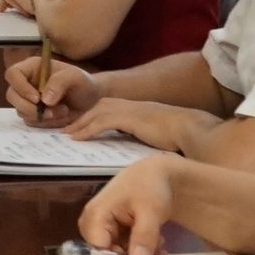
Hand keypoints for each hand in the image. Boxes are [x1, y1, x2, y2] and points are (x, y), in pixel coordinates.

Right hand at [7, 60, 97, 126]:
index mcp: (32, 68)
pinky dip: (46, 123)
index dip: (20, 86)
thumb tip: (44, 99)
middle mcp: (26, 83)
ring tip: (63, 111)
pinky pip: (31, 122)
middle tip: (49, 112)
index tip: (37, 98)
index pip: (13, 74)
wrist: (90, 101)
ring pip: (21, 111)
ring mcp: (28, 100)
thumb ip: (60, 82)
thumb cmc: (82, 83)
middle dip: (29, 107)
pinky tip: (61, 117)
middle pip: (11, 95)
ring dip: (42, 116)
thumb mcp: (75, 77)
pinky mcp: (33, 114)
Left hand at [64, 98, 217, 154]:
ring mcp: (131, 109)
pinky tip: (78, 138)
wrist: (191, 129)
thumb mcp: (152, 134)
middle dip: (79, 117)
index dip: (88, 117)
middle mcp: (130, 105)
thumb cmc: (176, 135)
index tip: (74, 127)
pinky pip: (104, 121)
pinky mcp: (132, 117)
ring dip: (79, 122)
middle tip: (63, 129)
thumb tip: (128, 149)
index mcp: (134, 108)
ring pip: (96, 112)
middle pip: (96, 106)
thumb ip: (138, 136)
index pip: (104, 108)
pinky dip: (89, 129)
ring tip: (67, 134)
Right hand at [76, 158, 186, 254]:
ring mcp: (102, 228)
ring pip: (116, 254)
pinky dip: (140, 250)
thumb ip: (144, 237)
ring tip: (161, 248)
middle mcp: (92, 224)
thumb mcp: (151, 210)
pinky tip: (157, 245)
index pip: (99, 251)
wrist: (156, 173)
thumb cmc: (149, 186)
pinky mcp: (112, 231)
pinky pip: (122, 249)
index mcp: (95, 216)